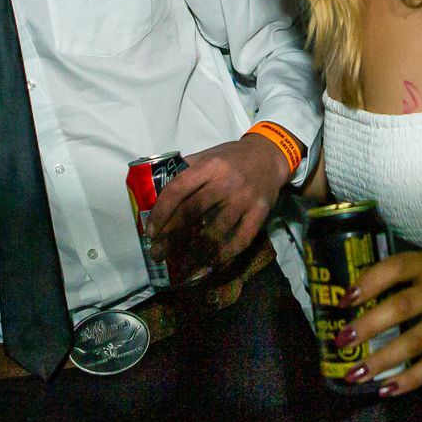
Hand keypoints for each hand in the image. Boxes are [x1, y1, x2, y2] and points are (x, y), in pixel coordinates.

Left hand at [147, 134, 286, 272]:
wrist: (270, 156)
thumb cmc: (232, 157)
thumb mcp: (208, 155)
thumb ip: (185, 171)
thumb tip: (158, 194)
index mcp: (209, 166)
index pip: (178, 190)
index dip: (161, 213)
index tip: (151, 232)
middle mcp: (226, 182)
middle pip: (192, 212)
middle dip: (171, 236)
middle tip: (158, 253)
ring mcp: (244, 199)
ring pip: (215, 231)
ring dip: (196, 252)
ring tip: (181, 266)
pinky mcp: (259, 213)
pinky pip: (241, 239)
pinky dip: (225, 255)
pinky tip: (211, 264)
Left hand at [335, 251, 421, 397]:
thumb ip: (395, 281)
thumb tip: (346, 305)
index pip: (396, 267)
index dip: (369, 282)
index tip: (344, 301)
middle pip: (402, 307)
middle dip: (368, 326)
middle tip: (341, 341)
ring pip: (414, 342)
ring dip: (381, 360)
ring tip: (355, 373)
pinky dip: (406, 380)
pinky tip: (384, 389)